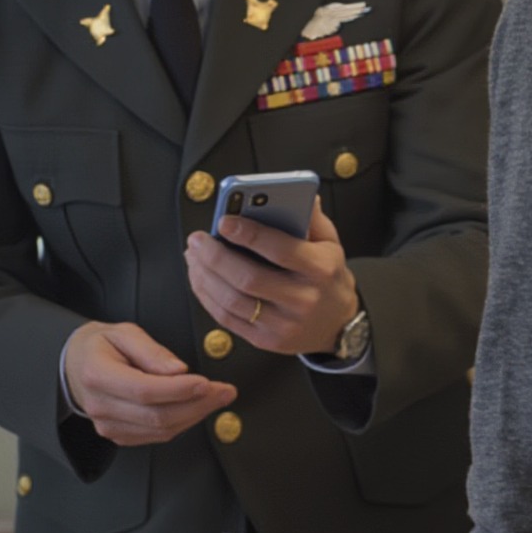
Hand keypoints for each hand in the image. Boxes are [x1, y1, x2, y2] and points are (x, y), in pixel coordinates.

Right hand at [63, 320, 235, 446]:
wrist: (76, 366)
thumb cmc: (102, 346)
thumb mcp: (124, 332)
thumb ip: (152, 351)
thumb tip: (180, 370)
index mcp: (97, 375)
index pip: (143, 390)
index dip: (179, 390)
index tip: (206, 382)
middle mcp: (100, 405)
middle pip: (156, 415)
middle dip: (198, 405)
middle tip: (225, 391)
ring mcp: (108, 425)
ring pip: (161, 430)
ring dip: (195, 415)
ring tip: (218, 397)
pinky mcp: (119, 435)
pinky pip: (157, 436)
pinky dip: (182, 422)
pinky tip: (196, 407)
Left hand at [184, 202, 359, 356]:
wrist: (337, 324)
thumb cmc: (328, 277)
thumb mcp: (330, 244)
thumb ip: (310, 217)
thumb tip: (294, 192)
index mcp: (321, 269)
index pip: (281, 250)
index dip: (249, 234)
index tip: (224, 221)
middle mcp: (304, 299)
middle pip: (249, 278)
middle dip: (216, 256)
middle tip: (198, 239)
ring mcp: (284, 324)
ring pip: (233, 300)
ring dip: (205, 276)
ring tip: (194, 256)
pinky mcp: (267, 340)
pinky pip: (227, 318)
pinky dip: (207, 296)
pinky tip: (200, 278)